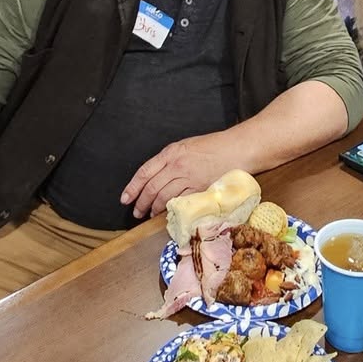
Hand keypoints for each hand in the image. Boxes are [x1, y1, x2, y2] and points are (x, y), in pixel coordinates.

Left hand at [121, 135, 235, 219]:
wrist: (237, 149)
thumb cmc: (215, 146)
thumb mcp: (187, 146)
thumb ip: (171, 160)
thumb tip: (156, 176)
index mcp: (171, 152)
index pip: (145, 172)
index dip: (132, 187)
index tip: (125, 198)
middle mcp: (177, 166)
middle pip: (152, 188)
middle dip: (141, 202)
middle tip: (136, 212)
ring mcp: (188, 178)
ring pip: (163, 197)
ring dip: (153, 208)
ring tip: (149, 215)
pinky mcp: (199, 190)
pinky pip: (179, 202)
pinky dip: (170, 210)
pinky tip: (167, 214)